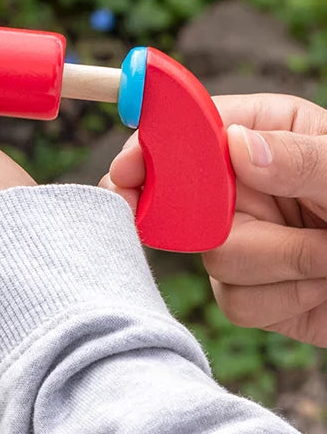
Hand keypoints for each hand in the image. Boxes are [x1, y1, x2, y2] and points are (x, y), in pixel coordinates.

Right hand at [101, 94, 326, 345]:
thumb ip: (301, 159)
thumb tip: (235, 147)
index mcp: (262, 133)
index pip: (186, 131)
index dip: (151, 149)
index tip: (126, 173)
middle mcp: (242, 184)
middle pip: (182, 202)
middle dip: (220, 222)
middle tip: (245, 228)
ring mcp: (244, 237)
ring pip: (211, 258)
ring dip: (280, 265)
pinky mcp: (254, 291)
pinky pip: (236, 301)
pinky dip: (283, 300)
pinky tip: (321, 286)